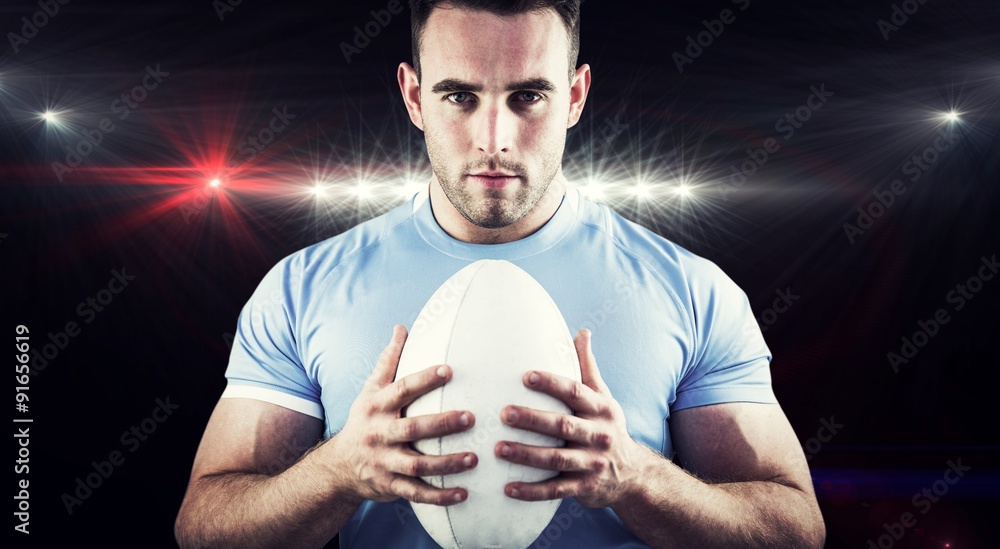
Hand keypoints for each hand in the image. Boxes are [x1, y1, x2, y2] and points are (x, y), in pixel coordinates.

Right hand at [330, 324, 477, 505]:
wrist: (339, 467)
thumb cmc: (364, 421)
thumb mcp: (370, 390)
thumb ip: (389, 361)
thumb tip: (401, 327)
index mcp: (377, 407)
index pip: (401, 390)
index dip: (424, 379)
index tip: (449, 370)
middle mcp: (379, 434)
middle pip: (412, 429)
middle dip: (442, 424)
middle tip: (471, 417)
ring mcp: (384, 463)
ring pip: (417, 466)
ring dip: (447, 463)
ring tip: (474, 458)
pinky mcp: (390, 487)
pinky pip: (417, 493)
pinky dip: (440, 496)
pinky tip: (463, 493)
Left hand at [494, 329, 641, 507]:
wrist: (633, 475)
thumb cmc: (607, 427)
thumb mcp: (603, 397)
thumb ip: (588, 366)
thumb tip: (582, 331)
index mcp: (600, 409)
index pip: (575, 392)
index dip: (551, 383)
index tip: (526, 375)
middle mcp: (598, 435)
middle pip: (563, 426)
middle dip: (533, 419)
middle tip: (503, 413)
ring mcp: (592, 463)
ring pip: (556, 459)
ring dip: (526, 455)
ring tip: (498, 449)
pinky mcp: (584, 488)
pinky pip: (555, 490)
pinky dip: (532, 491)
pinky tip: (507, 488)